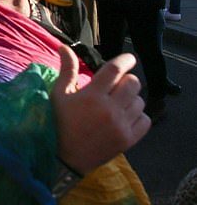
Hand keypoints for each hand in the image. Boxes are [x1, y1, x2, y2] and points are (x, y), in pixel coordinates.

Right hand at [51, 46, 149, 174]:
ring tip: (118, 103)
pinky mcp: (128, 139)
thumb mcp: (59, 95)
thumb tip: (64, 47)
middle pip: (132, 84)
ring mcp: (121, 125)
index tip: (129, 58)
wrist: (64, 157)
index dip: (125, 60)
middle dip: (126, 80)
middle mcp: (109, 109)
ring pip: (140, 101)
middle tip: (116, 86)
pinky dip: (138, 115)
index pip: (115, 70)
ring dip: (131, 98)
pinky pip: (145, 120)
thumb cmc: (58, 122)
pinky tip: (124, 116)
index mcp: (91, 96)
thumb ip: (67, 70)